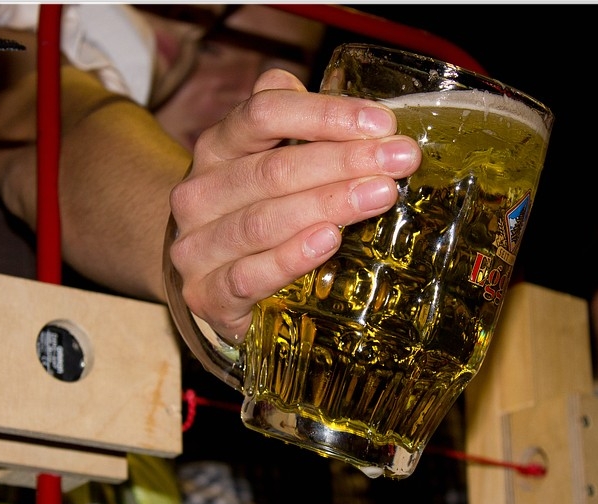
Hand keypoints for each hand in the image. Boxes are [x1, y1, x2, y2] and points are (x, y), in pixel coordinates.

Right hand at [168, 69, 421, 342]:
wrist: (209, 286)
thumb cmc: (251, 215)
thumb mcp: (265, 164)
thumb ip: (300, 129)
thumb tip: (367, 116)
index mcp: (216, 148)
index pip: (264, 113)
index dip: (326, 114)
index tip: (383, 123)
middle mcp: (199, 193)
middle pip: (271, 169)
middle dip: (343, 161)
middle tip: (400, 161)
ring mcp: (196, 247)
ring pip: (262, 221)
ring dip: (327, 205)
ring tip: (381, 195)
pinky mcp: (206, 295)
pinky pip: (248, 275)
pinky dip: (290, 258)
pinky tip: (328, 241)